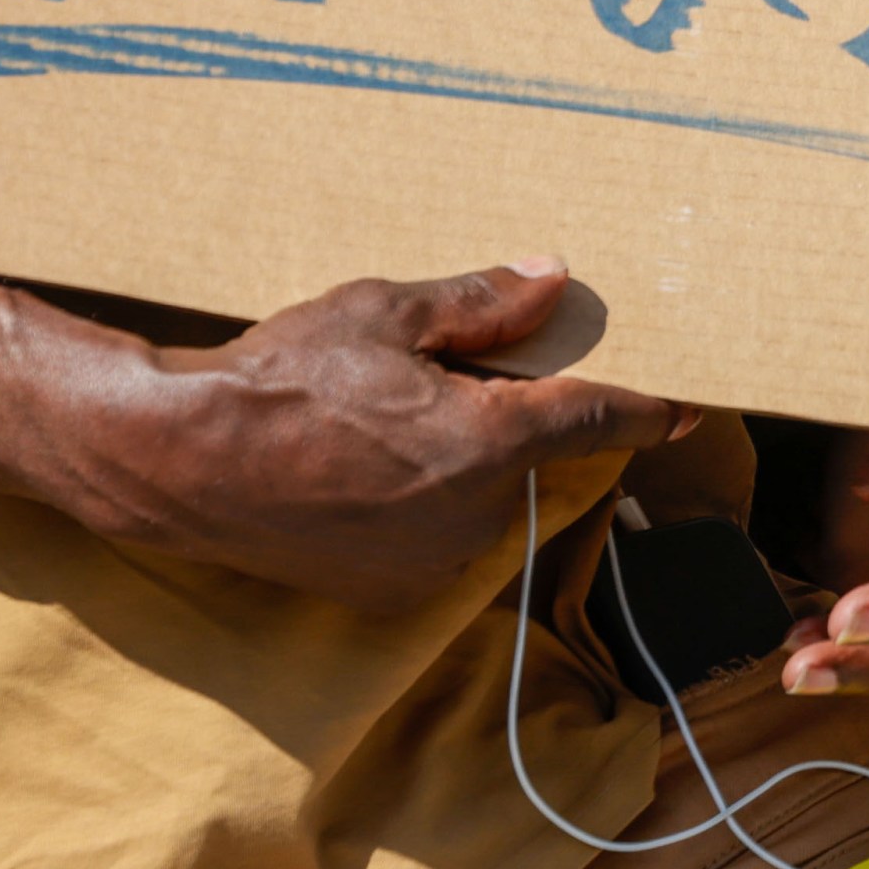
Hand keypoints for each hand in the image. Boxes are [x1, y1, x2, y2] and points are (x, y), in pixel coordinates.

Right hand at [0, 257, 690, 612]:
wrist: (178, 461)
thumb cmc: (281, 375)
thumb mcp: (384, 312)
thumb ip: (482, 304)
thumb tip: (555, 280)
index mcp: (483, 443)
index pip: (594, 422)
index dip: (645, 409)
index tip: (690, 404)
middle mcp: (468, 514)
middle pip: (534, 456)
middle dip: (522, 414)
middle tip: (472, 371)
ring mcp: (425, 561)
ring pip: (486, 496)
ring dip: (471, 458)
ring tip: (398, 411)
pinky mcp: (383, 587)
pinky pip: (438, 532)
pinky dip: (428, 495)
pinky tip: (373, 457)